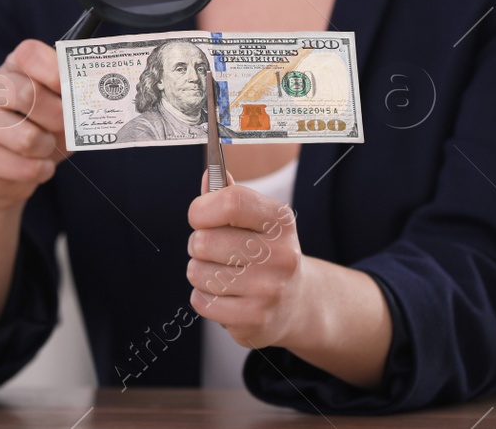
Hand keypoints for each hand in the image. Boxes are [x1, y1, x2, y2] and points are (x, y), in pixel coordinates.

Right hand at [0, 40, 66, 208]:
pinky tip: (37, 165)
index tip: (73, 90)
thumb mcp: (61, 106)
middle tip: (66, 125)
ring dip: (48, 148)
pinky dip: (41, 170)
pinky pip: (23, 167)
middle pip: (29, 95)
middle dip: (59, 116)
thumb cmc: (42, 129)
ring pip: (27, 138)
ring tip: (47, 147)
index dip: (56, 71)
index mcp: (13, 66)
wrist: (9, 170)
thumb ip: (74, 94)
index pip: (29, 54)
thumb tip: (98, 93)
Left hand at [186, 170, 305, 349]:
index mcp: (280, 221)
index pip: (232, 202)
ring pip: (198, 272)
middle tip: (212, 250)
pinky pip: (201, 301)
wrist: (298, 303)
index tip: (198, 216)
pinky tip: (225, 295)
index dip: (202, 208)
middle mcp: (280, 254)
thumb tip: (209, 176)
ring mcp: (268, 289)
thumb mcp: (258, 221)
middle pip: (204, 241)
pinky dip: (204, 297)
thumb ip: (230, 198)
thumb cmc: (267, 253)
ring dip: (199, 273)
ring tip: (221, 274)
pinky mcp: (255, 319)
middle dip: (197, 245)